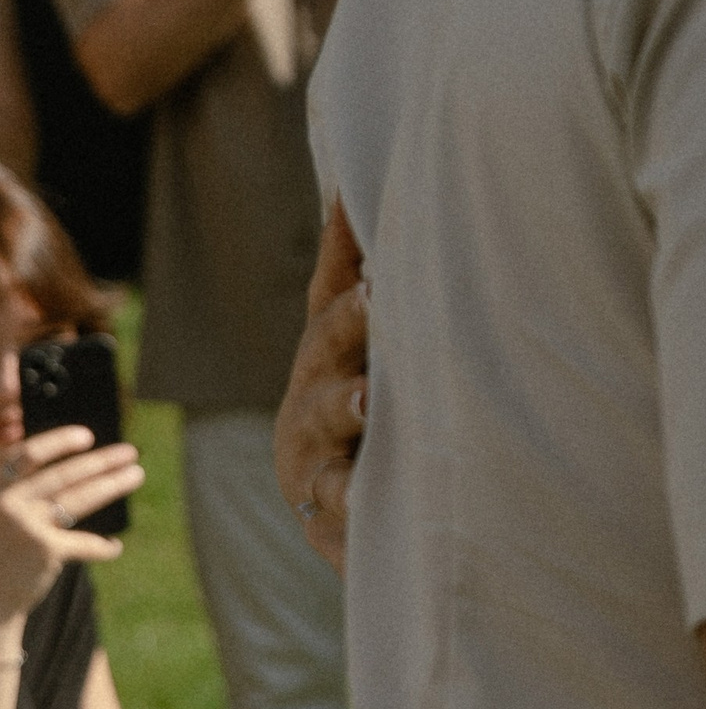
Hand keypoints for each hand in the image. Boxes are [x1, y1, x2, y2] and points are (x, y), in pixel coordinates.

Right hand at [0, 423, 143, 626]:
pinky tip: (114, 547)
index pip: (26, 455)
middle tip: (130, 452)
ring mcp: (26, 526)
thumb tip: (73, 464)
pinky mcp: (45, 551)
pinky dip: (101, 547)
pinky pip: (84, 543)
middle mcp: (6, 503)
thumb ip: (20, 490)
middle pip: (63, 475)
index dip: (58, 442)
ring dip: (112, 485)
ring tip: (135, 474)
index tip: (88, 436)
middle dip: (101, 461)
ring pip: (79, 499)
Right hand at [277, 201, 368, 570]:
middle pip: (328, 343)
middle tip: (377, 295)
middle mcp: (316, 385)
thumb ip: (387, 281)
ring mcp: (314, 446)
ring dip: (346, 407)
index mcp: (333, 342)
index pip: (334, 283)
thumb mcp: (385, 346)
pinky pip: (336, 502)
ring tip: (366, 399)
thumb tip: (387, 196)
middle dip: (351, 319)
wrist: (350, 513)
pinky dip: (349, 501)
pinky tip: (365, 497)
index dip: (344, 240)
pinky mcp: (325, 506)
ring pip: (325, 421)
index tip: (354, 196)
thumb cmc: (376, 406)